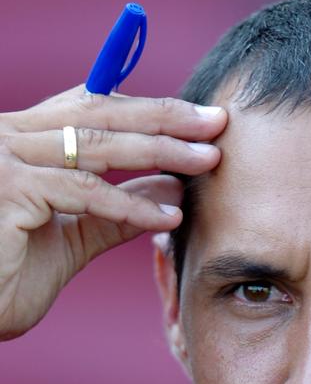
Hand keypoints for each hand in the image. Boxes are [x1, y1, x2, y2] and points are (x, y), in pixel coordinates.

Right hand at [0, 85, 225, 339]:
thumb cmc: (5, 276)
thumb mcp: (74, 236)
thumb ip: (118, 209)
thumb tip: (171, 186)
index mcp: (22, 139)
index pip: (92, 107)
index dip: (148, 109)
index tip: (197, 119)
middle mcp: (8, 136)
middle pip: (100, 113)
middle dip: (164, 116)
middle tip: (216, 122)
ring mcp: (5, 160)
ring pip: (98, 145)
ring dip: (159, 151)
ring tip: (207, 160)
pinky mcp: (9, 190)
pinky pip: (86, 193)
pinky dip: (131, 205)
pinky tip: (169, 217)